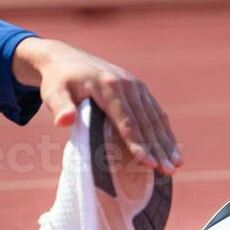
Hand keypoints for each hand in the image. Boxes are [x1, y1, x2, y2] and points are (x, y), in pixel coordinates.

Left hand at [12, 37, 181, 174]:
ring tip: (176, 164)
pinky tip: (171, 147)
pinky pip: (155, 111)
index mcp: (108, 86)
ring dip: (166, 141)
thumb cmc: (58, 81)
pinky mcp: (138, 88)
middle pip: (145, 121)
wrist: (65, 58)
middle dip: (158, 148)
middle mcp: (127, 84)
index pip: (126, 121)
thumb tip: (64, 122)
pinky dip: (164, 130)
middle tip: (168, 171)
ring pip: (155, 117)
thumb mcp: (53, 92)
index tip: (149, 163)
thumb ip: (59, 107)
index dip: (138, 144)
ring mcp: (135, 85)